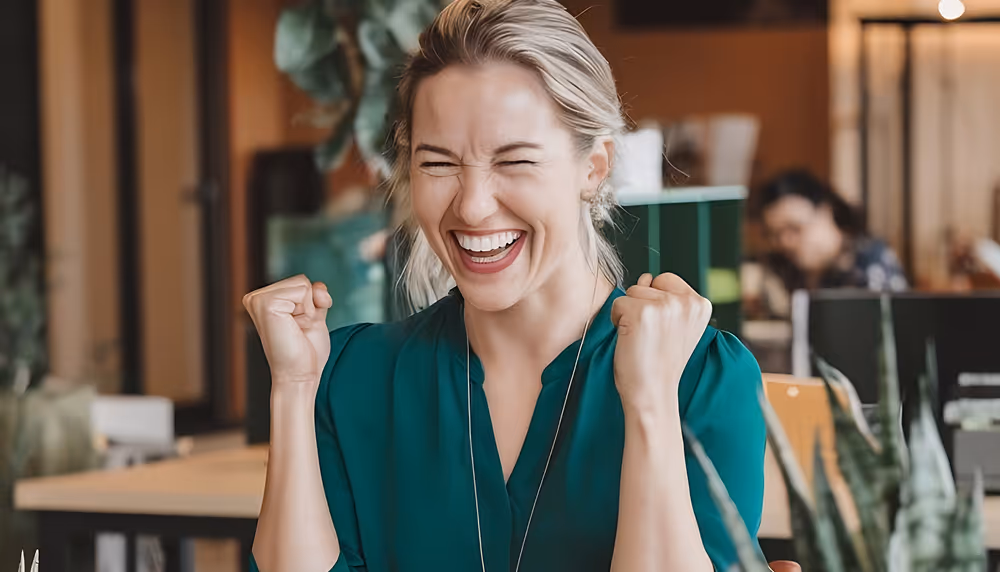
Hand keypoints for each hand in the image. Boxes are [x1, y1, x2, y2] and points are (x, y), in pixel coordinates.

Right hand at [243, 274, 332, 386]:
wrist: (300, 374)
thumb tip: (318, 286)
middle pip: (302, 280)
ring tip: (295, 328)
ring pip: (303, 284)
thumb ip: (315, 295)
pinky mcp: (265, 303)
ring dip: (309, 309)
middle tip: (298, 329)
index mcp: (264, 299)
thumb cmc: (306, 350)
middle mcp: (256, 297)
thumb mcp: (313, 315)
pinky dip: (307, 309)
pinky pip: (303, 289)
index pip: (301, 282)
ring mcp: (258, 299)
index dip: (311, 304)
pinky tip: (294, 326)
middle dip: (310, 306)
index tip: (299, 326)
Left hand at [611, 273, 711, 415]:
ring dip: (628, 314)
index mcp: (700, 304)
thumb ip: (666, 300)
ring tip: (642, 339)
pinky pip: (617, 304)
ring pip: (631, 292)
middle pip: (647, 284)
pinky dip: (616, 321)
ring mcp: (665, 305)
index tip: (660, 330)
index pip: (666, 279)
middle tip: (651, 337)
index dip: (655, 302)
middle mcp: (687, 302)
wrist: (653, 394)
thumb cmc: (660, 365)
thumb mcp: (675, 328)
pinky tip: (631, 340)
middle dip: (641, 306)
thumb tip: (646, 277)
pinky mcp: (642, 312)